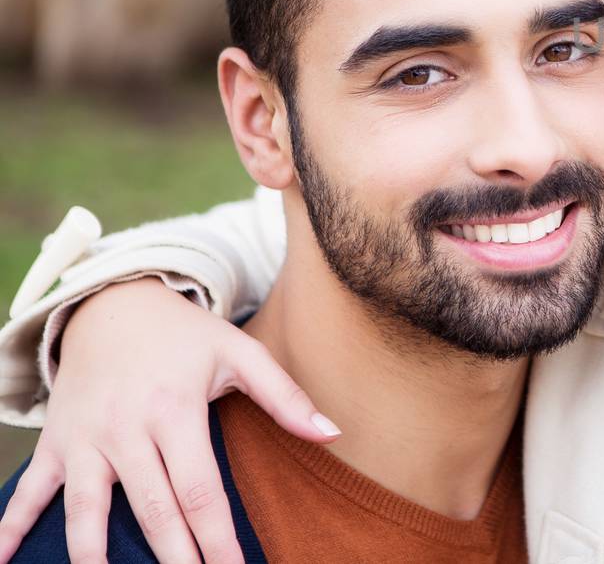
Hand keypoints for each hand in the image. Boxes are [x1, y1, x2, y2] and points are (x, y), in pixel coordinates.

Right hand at [0, 278, 338, 563]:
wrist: (114, 304)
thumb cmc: (186, 336)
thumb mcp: (240, 354)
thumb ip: (286, 396)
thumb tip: (332, 434)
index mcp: (175, 411)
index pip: (199, 489)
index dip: (217, 537)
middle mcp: (126, 429)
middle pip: (151, 509)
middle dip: (171, 558)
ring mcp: (85, 439)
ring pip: (87, 510)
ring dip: (94, 555)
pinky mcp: (56, 443)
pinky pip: (31, 490)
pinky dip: (11, 525)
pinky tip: (2, 559)